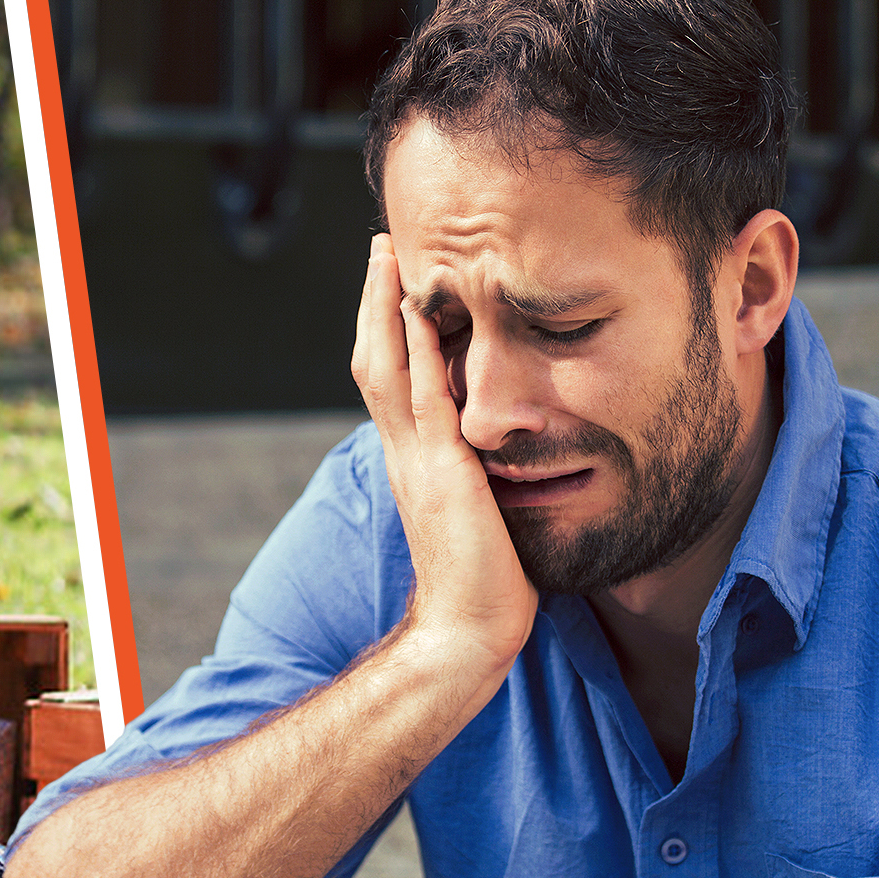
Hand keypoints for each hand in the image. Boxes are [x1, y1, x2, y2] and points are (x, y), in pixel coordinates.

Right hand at [350, 233, 538, 680]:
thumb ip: (479, 477)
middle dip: (375, 301)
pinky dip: (420, 350)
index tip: (394, 281)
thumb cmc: (484, 586)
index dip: (387, 329)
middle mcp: (404, 453)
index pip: (390, 380)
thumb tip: (504, 451)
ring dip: (386, 307)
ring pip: (388, 367)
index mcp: (413, 461)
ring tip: (391, 254)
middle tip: (381, 245)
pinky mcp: (443, 472)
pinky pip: (426, 397)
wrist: (466, 632)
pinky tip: (420, 308)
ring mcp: (417, 460)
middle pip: (374, 359)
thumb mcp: (480, 513)